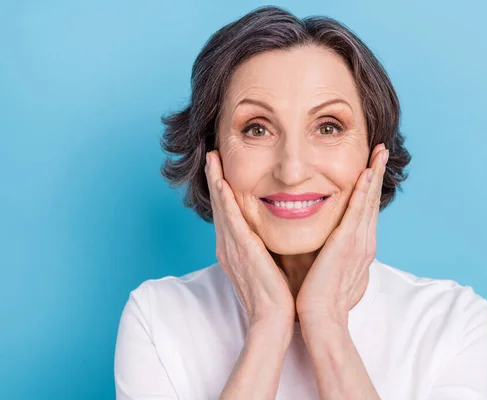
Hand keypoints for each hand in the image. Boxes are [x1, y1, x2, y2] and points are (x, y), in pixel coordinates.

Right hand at [205, 150, 295, 328]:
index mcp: (234, 250)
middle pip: (219, 206)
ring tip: (212, 159)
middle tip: (211, 156)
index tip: (222, 170)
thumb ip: (266, 247)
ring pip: (222, 207)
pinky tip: (223, 183)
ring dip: (216, 181)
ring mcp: (232, 248)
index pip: (227, 214)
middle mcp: (228, 246)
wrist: (273, 318)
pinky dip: (225, 200)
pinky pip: (231, 220)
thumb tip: (275, 233)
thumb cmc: (275, 295)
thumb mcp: (268, 265)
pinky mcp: (242, 250)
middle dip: (215, 179)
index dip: (222, 191)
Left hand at [295, 143, 388, 321]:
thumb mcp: (326, 265)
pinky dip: (363, 191)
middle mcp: (364, 241)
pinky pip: (357, 212)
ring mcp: (358, 241)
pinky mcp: (347, 244)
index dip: (369, 186)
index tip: (370, 165)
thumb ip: (325, 248)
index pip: (365, 209)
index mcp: (358, 246)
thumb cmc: (319, 295)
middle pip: (372, 199)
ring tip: (379, 152)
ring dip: (374, 174)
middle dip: (377, 173)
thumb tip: (317, 237)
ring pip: (368, 200)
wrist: (320, 316)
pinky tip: (366, 173)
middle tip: (382, 150)